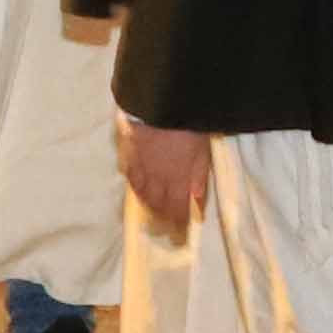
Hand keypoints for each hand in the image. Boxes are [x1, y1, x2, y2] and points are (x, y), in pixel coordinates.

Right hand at [117, 121, 209, 236]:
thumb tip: (197, 202)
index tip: (179, 231)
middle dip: (161, 216)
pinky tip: (137, 185)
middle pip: (156, 203)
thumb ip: (199, 178)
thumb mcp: (203, 153)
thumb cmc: (189, 126)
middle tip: (163, 224)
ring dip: (147, 203)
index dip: (177, 221)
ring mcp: (141, 165)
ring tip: (151, 208)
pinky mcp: (130, 151)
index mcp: (176, 179)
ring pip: (141, 191)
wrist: (163, 101)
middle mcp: (156, 177)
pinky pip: (129, 173)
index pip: (176, 209)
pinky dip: (134, 183)